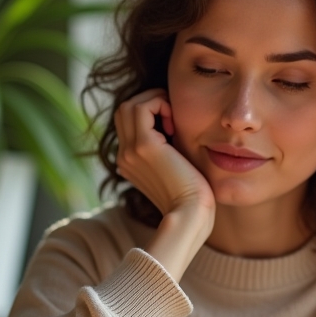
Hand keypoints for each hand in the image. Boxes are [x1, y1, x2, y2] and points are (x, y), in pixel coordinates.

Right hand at [114, 89, 214, 279]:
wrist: (190, 215)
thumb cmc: (191, 197)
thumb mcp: (174, 169)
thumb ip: (168, 152)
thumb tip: (172, 133)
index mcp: (128, 162)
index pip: (127, 122)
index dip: (149, 114)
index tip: (172, 126)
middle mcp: (124, 155)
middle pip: (124, 109)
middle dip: (149, 102)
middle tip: (172, 117)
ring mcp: (130, 150)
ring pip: (130, 105)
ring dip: (154, 101)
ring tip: (173, 119)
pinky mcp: (144, 146)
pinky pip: (143, 107)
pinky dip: (160, 104)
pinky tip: (175, 124)